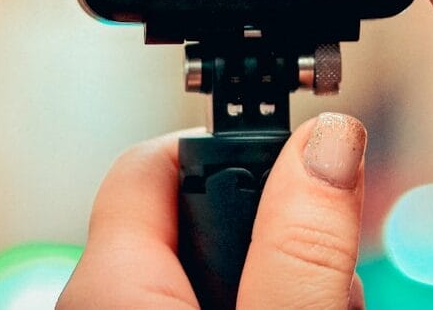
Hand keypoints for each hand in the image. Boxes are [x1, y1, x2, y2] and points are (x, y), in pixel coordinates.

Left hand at [58, 113, 367, 309]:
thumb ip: (303, 244)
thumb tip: (330, 139)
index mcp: (109, 286)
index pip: (155, 157)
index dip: (236, 144)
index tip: (304, 162)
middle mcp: (100, 304)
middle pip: (197, 216)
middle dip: (278, 230)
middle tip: (332, 278)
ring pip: (213, 272)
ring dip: (280, 278)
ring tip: (327, 305)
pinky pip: (209, 305)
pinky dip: (258, 305)